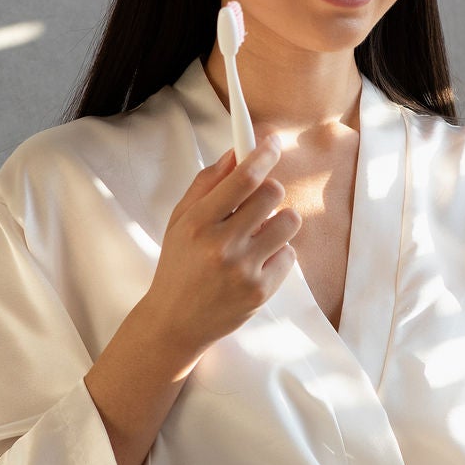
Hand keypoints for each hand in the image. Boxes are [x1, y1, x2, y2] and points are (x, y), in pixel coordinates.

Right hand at [140, 136, 300, 359]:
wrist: (175, 322)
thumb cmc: (178, 266)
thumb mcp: (180, 221)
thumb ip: (207, 184)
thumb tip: (236, 153)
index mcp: (197, 223)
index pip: (242, 178)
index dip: (263, 154)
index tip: (273, 142)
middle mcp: (221, 245)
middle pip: (272, 193)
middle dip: (269, 190)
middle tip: (258, 202)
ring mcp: (243, 270)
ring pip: (288, 221)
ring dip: (277, 222)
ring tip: (257, 235)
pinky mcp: (261, 290)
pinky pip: (289, 254)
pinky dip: (277, 253)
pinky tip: (255, 263)